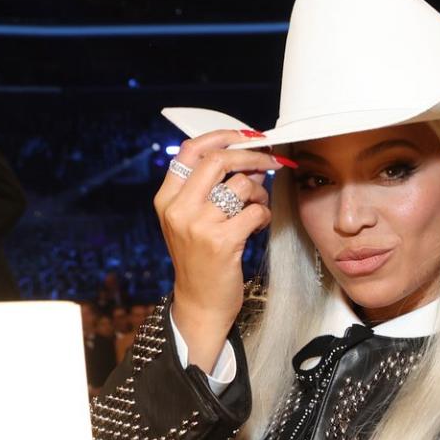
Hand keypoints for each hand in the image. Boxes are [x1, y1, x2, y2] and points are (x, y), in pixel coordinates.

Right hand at [153, 130, 282, 371]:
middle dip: (252, 156)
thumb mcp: (193, 220)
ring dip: (261, 192)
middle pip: (218, 160)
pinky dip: (263, 215)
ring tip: (257, 207)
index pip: (190, 150)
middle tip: (272, 161)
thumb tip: (251, 158)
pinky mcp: (222, 242)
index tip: (248, 136)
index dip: (222, 136)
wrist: (200, 303)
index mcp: (166, 198)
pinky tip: (256, 227)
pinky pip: (256, 211)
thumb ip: (212, 188)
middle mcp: (178, 208)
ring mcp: (198, 225)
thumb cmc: (201, 258)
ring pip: (242, 185)